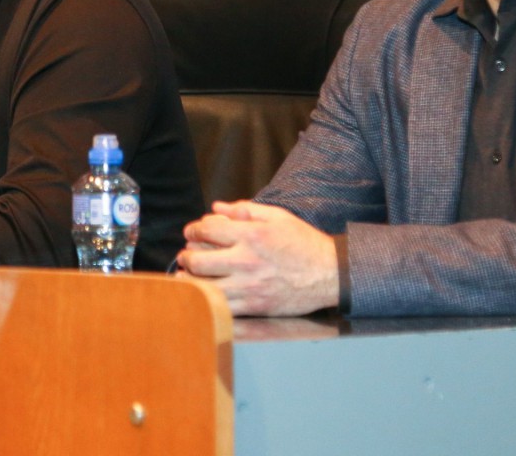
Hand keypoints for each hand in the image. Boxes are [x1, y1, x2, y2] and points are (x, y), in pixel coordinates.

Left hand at [175, 200, 339, 316]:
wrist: (329, 274)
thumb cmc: (303, 242)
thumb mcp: (277, 217)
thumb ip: (245, 209)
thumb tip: (216, 207)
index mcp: (251, 235)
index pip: (207, 230)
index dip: (193, 229)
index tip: (192, 232)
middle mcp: (246, 261)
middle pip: (198, 260)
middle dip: (186, 255)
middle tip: (186, 254)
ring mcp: (248, 287)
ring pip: (203, 287)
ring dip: (190, 280)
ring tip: (186, 274)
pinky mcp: (254, 307)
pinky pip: (220, 307)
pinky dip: (205, 300)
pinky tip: (201, 294)